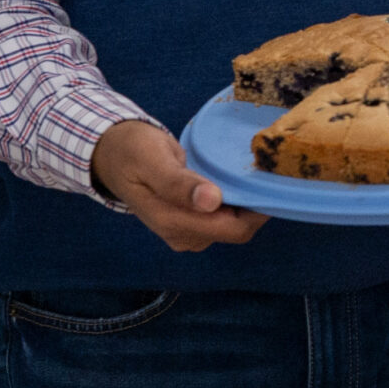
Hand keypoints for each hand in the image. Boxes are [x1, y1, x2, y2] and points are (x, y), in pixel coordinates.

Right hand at [92, 120, 267, 251]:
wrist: (113, 154)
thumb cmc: (132, 152)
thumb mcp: (153, 161)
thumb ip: (179, 184)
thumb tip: (212, 201)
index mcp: (173, 223)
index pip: (233, 229)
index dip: (259, 209)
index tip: (275, 180)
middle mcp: (182, 235)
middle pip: (237, 229)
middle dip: (256, 205)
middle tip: (268, 171)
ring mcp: (186, 231)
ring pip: (232, 224)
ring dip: (247, 203)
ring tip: (254, 172)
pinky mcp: (189, 223)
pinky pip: (222, 218)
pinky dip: (235, 202)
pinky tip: (238, 181)